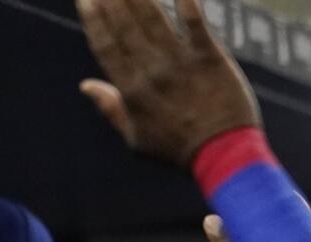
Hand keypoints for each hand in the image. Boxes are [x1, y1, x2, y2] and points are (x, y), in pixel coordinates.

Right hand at [77, 0, 260, 167]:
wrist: (224, 157)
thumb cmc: (179, 151)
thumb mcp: (137, 139)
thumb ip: (111, 109)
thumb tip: (86, 85)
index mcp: (131, 89)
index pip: (106, 46)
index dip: (93, 20)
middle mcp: (152, 71)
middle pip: (125, 25)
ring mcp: (181, 63)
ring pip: (153, 18)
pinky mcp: (210, 58)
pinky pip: (195, 24)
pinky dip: (187, 3)